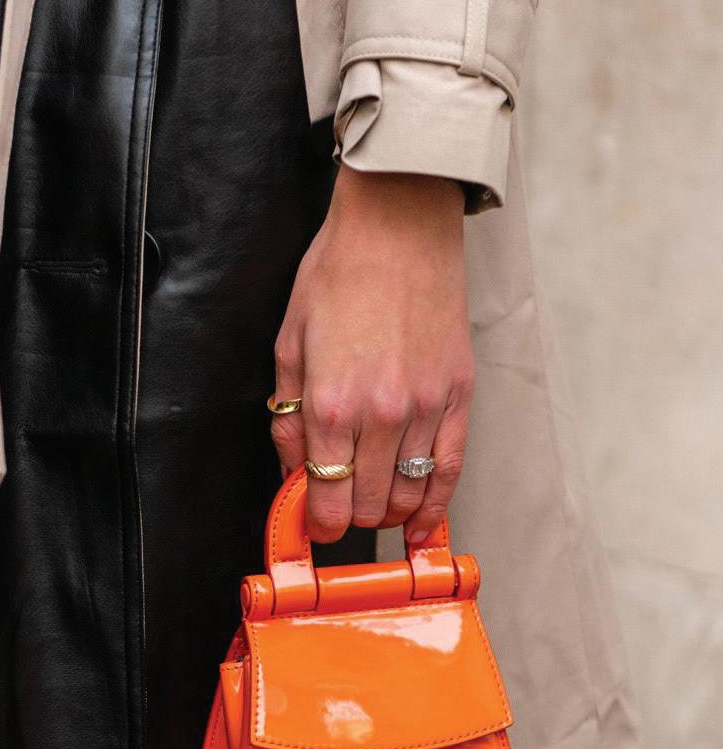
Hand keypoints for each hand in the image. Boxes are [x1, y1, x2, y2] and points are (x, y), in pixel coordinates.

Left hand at [271, 164, 473, 543]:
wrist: (399, 224)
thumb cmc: (338, 273)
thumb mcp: (289, 343)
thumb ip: (290, 416)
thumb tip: (294, 472)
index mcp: (331, 403)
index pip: (325, 498)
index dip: (316, 522)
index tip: (313, 523)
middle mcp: (380, 415)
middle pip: (367, 505)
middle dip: (348, 516)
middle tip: (339, 508)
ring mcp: (426, 408)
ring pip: (409, 495)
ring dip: (388, 511)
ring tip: (374, 504)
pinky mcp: (459, 396)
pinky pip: (449, 470)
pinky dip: (435, 506)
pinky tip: (422, 524)